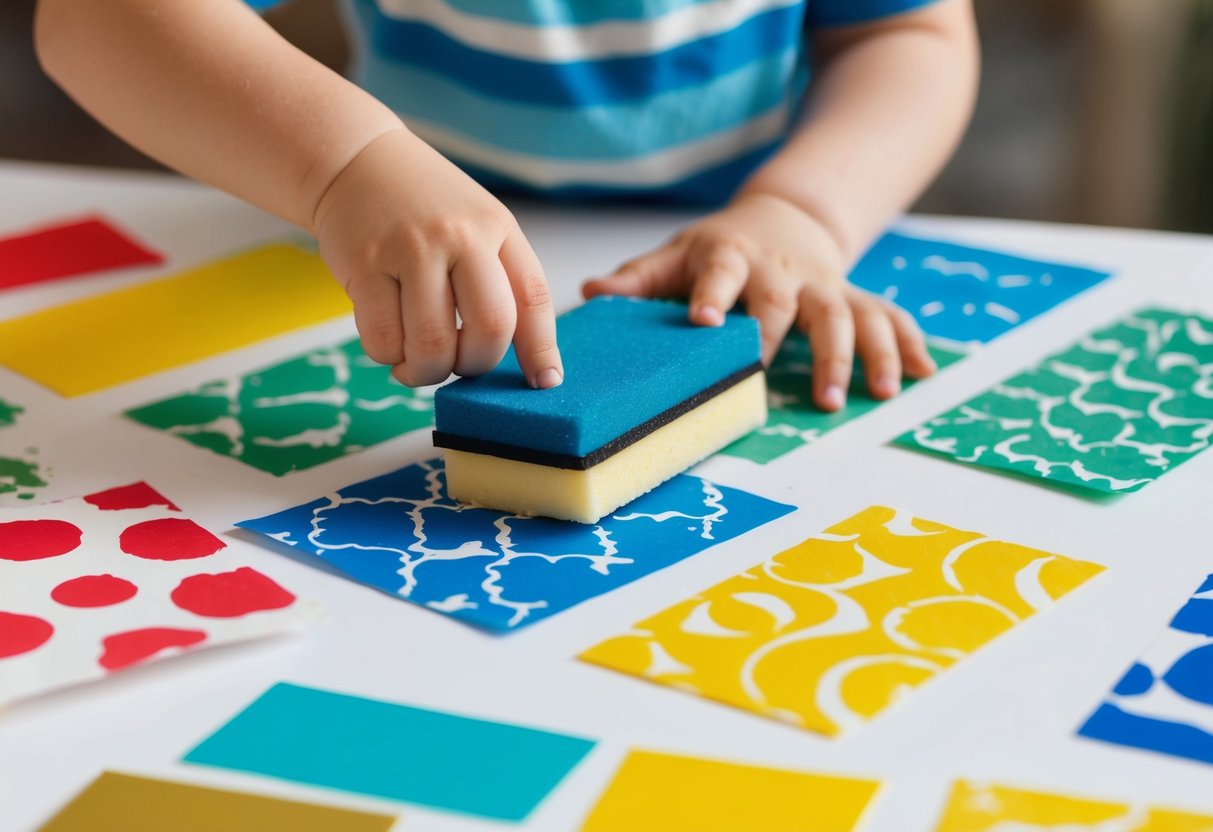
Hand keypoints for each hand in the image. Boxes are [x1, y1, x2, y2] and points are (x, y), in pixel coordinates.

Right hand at [313, 128, 562, 388]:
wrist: (355, 161)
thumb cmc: (425, 207)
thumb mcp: (479, 224)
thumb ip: (503, 280)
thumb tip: (531, 361)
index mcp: (497, 228)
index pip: (534, 298)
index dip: (542, 349)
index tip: (544, 382)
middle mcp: (460, 236)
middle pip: (490, 329)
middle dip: (476, 366)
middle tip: (459, 364)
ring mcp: (410, 250)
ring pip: (432, 346)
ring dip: (427, 372)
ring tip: (419, 362)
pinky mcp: (364, 266)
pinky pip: (382, 340)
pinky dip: (387, 357)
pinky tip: (389, 344)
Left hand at [582, 193, 933, 410]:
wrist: (780, 220)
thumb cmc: (716, 251)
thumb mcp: (675, 255)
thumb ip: (637, 278)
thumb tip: (588, 293)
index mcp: (730, 256)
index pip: (720, 274)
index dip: (712, 294)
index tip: (702, 320)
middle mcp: (782, 271)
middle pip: (790, 304)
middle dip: (800, 344)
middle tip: (806, 390)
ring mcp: (824, 285)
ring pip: (849, 316)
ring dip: (865, 355)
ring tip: (877, 393)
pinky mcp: (854, 298)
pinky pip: (887, 317)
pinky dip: (907, 343)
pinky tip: (923, 373)